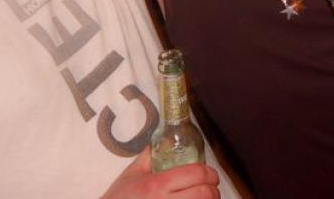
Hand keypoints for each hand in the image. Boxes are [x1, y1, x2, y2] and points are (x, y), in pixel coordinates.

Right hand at [101, 147, 219, 197]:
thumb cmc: (119, 198)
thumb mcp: (132, 172)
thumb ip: (150, 155)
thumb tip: (166, 140)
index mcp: (157, 184)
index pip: (195, 174)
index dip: (209, 173)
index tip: (211, 175)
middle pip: (203, 194)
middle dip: (214, 191)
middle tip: (213, 188)